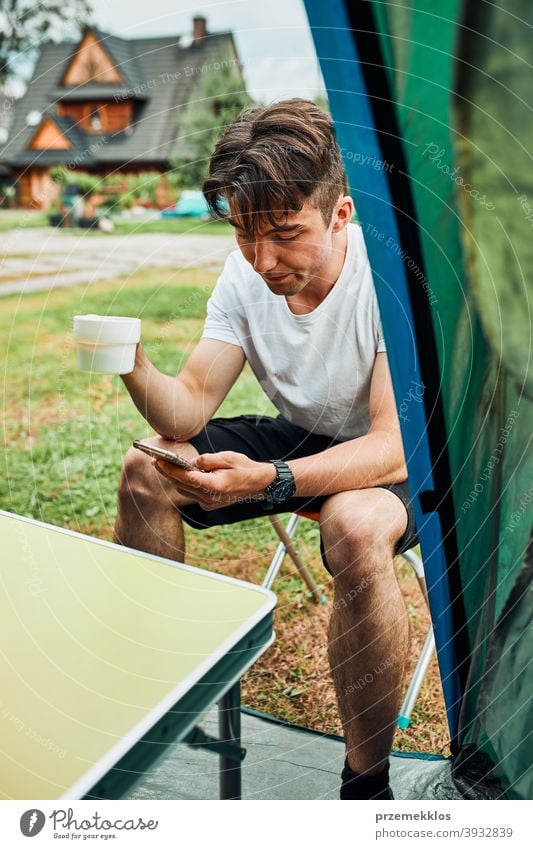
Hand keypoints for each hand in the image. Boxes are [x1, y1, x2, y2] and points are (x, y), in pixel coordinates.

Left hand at [152, 451, 276, 510]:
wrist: (259, 483)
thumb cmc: (244, 467)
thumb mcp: (227, 457)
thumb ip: (206, 460)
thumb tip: (191, 462)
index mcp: (214, 486)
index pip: (185, 477)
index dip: (169, 469)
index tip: (157, 460)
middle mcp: (210, 498)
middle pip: (181, 485)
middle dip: (168, 472)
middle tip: (156, 460)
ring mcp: (209, 504)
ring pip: (184, 490)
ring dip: (176, 478)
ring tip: (167, 465)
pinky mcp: (209, 505)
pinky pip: (192, 494)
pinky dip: (186, 484)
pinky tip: (185, 474)